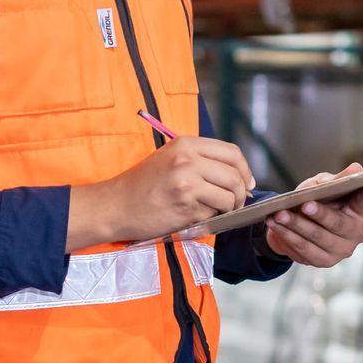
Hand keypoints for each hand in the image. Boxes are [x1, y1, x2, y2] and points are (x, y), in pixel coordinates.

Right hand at [67, 137, 254, 248]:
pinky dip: (211, 218)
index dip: (245, 169)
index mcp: (185, 144)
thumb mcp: (169, 158)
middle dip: (242, 192)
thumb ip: (200, 160)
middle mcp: (187, 161)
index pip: (231, 153)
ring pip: (229, 197)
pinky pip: (212, 214)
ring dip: (229, 207)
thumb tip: (237, 175)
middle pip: (234, 175)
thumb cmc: (142, 184)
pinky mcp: (185, 207)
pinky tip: (196, 215)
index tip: (247, 182)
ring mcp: (187, 184)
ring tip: (219, 210)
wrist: (115, 205)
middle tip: (237, 202)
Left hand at [263, 163, 362, 267]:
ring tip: (279, 214)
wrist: (298, 224)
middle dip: (320, 214)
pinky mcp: (323, 261)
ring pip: (316, 237)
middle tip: (305, 205)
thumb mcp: (325, 186)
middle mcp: (355, 234)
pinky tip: (276, 224)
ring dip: (296, 225)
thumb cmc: (317, 200)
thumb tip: (355, 168)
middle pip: (338, 224)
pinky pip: (303, 249)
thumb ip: (337, 179)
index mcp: (360, 212)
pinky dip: (287, 235)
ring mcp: (340, 250)